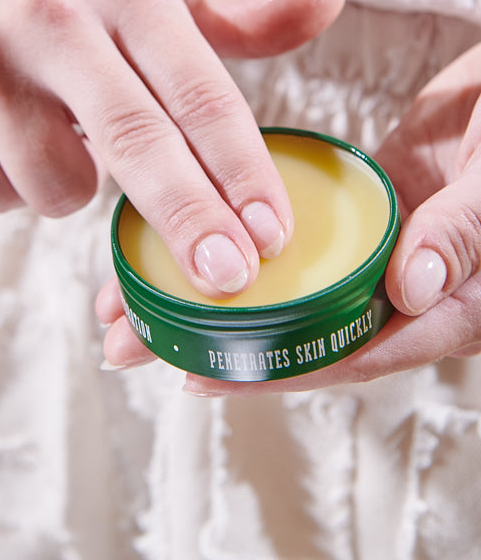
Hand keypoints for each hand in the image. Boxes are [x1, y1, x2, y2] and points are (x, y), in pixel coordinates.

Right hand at [0, 0, 346, 298]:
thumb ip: (247, 17)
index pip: (199, 93)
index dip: (241, 170)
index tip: (274, 235)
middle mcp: (51, 16)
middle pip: (134, 140)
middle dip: (189, 220)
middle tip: (229, 279)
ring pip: (55, 187)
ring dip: (76, 191)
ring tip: (68, 140)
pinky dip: (14, 189)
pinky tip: (13, 141)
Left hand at [98, 42, 480, 383]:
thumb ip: (467, 231)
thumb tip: (414, 288)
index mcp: (448, 304)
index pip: (352, 352)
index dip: (276, 371)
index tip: (200, 375)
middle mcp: (404, 285)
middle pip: (303, 329)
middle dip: (218, 340)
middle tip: (131, 342)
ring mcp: (380, 245)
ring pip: (292, 283)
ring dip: (219, 291)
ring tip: (136, 293)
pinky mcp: (363, 204)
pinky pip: (299, 234)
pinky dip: (246, 239)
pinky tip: (192, 232)